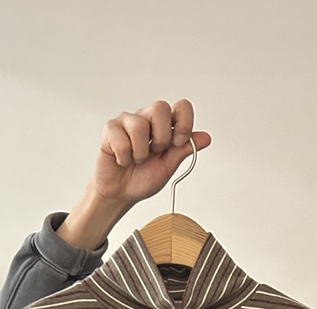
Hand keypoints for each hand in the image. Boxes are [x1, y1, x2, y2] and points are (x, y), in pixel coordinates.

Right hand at [57, 99, 211, 250]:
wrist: (121, 194)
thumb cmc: (142, 178)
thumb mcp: (169, 166)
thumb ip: (184, 150)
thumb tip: (205, 138)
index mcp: (165, 125)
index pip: (181, 107)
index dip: (184, 123)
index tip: (179, 143)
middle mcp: (147, 118)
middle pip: (160, 107)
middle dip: (161, 137)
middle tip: (155, 153)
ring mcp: (128, 121)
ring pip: (140, 126)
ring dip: (141, 152)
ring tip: (136, 160)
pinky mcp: (111, 129)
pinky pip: (121, 139)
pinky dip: (124, 157)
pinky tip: (122, 160)